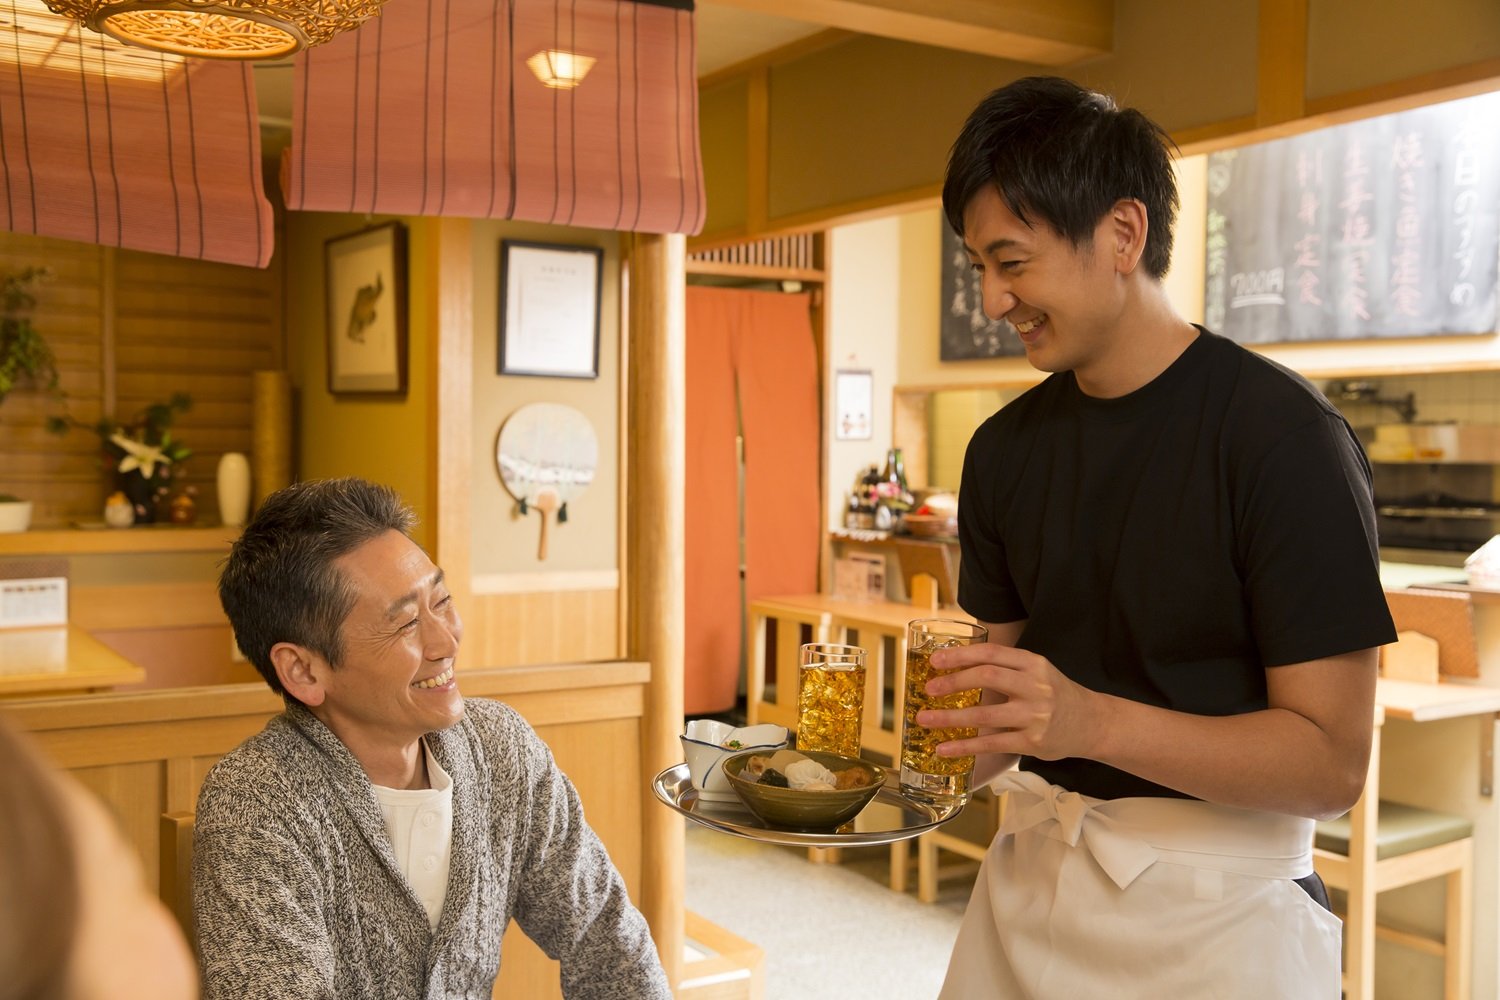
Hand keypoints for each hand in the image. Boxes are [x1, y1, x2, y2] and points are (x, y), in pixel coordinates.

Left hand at [916, 642, 1101, 761]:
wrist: (1092, 723)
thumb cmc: (1055, 694)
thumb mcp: (1037, 672)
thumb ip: (1005, 667)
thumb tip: (957, 666)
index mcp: (1033, 664)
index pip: (992, 653)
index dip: (961, 655)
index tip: (936, 661)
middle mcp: (1036, 686)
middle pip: (987, 677)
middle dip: (953, 682)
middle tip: (929, 688)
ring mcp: (1035, 715)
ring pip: (985, 715)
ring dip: (950, 718)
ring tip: (925, 719)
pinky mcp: (1033, 742)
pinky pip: (992, 744)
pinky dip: (965, 747)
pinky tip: (944, 748)